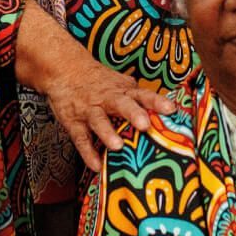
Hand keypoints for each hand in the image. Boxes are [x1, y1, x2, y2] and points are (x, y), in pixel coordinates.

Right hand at [44, 55, 174, 171]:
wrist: (64, 69)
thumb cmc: (97, 81)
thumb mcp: (118, 82)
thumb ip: (138, 95)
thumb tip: (164, 105)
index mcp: (122, 91)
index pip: (142, 95)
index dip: (156, 101)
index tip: (171, 109)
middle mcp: (107, 99)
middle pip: (121, 104)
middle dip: (133, 113)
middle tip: (144, 125)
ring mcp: (90, 110)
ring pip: (99, 120)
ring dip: (108, 132)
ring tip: (118, 146)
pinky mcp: (74, 122)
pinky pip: (81, 138)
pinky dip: (88, 152)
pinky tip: (96, 165)